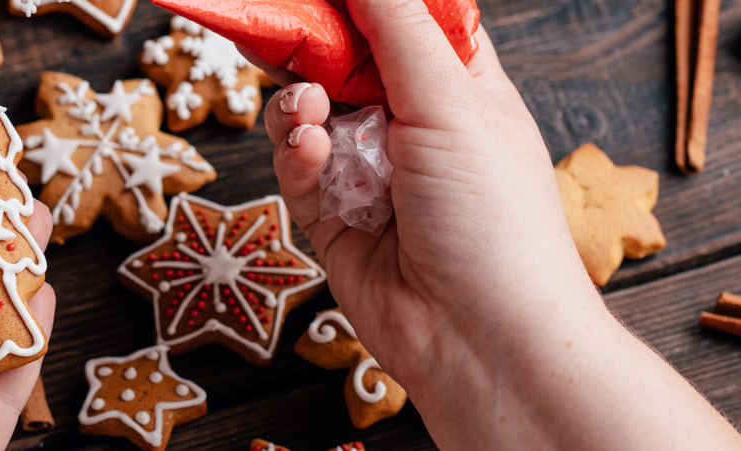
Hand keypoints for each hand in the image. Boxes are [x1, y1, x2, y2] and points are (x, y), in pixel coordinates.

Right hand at [253, 0, 740, 447]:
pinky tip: (311, 156)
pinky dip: (298, 158)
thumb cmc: (493, 219)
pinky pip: (297, 168)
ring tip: (307, 112)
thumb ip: (397, 30)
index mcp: (459, 87)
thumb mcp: (453, 103)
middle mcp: (412, 124)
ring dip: (299, 106)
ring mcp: (370, 172)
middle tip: (270, 25)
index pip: (405, 21)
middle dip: (309, 46)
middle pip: (344, 61)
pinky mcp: (333, 216)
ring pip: (308, 113)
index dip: (362, 5)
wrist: (478, 338)